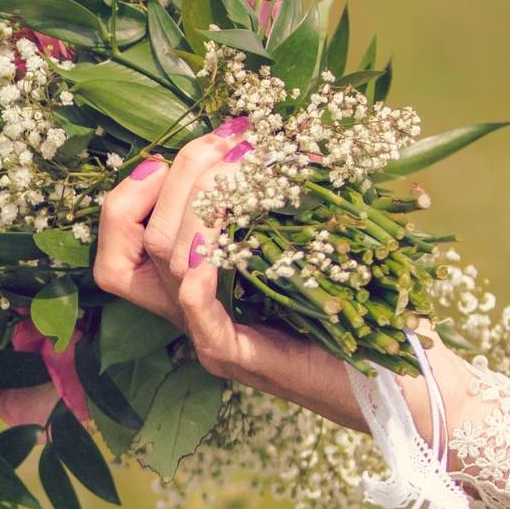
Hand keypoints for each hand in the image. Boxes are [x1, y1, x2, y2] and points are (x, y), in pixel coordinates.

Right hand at [93, 124, 364, 429]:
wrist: (391, 375)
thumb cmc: (348, 302)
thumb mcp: (299, 237)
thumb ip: (271, 195)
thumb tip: (263, 132)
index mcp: (188, 281)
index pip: (118, 244)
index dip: (129, 196)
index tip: (170, 158)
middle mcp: (185, 311)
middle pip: (129, 248)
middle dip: (172, 181)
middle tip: (221, 145)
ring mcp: (207, 337)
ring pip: (165, 266)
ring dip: (199, 207)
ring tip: (240, 172)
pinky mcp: (240, 359)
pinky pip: (200, 320)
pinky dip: (198, 281)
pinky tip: (212, 253)